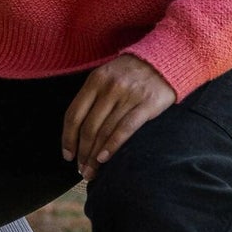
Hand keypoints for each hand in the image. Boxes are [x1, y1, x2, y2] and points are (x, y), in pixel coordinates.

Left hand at [62, 52, 175, 179]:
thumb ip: (92, 97)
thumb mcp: (107, 76)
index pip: (74, 114)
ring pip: (105, 131)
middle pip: (89, 127)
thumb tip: (78, 131)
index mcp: (95, 80)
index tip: (68, 156)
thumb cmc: (131, 73)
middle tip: (82, 170)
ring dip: (95, 156)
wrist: (164, 60)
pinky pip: (125, 129)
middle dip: (83, 153)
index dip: (68, 138)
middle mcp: (110, 87)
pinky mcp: (147, 104)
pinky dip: (112, 146)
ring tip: (92, 171)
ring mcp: (128, 95)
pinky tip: (105, 159)